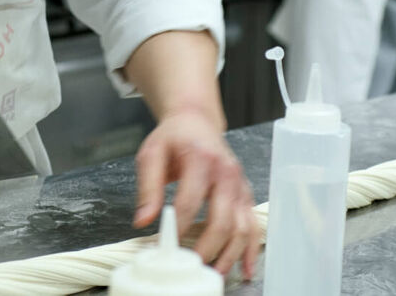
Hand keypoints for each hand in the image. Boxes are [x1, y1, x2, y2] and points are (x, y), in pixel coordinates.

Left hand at [134, 109, 260, 278]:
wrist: (196, 120)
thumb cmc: (173, 137)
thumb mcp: (151, 154)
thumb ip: (148, 188)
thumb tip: (143, 220)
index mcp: (201, 159)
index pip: (190, 201)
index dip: (177, 227)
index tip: (164, 245)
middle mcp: (226, 172)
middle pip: (222, 219)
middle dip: (207, 247)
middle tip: (191, 266)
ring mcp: (239, 184)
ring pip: (242, 226)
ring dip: (230, 254)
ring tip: (215, 274)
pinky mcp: (245, 194)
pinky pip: (252, 224)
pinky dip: (250, 248)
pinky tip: (244, 267)